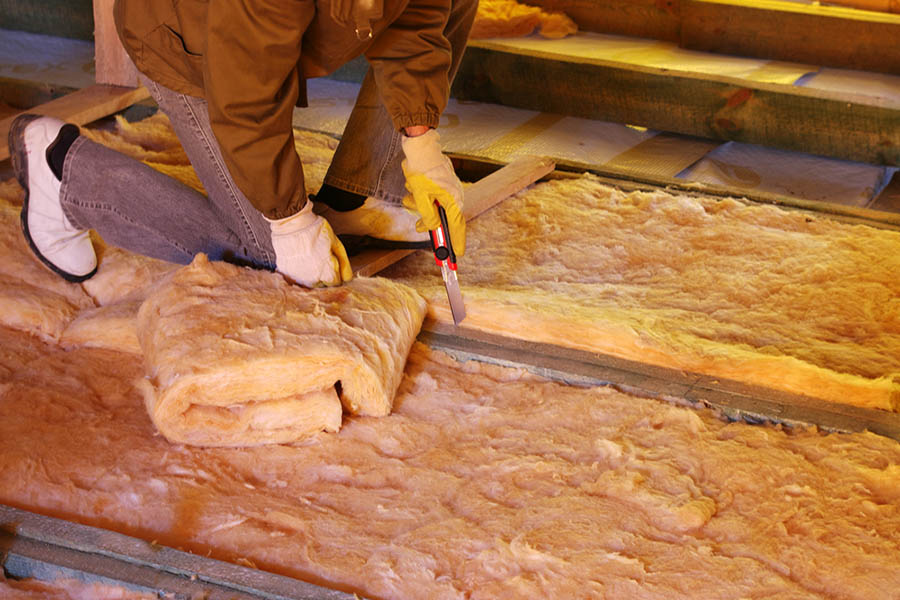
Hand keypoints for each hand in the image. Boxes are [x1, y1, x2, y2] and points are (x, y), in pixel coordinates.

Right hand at [266, 201, 352, 286]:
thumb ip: (344, 263)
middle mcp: (312, 279)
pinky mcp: (286, 273)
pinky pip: (295, 279)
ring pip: (309, 283)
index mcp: (327, 273)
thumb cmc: (316, 230)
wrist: (291, 222)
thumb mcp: (336, 244)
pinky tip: (299, 259)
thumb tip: (348, 278)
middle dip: (324, 274)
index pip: (336, 283)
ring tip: (308, 257)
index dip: (336, 272)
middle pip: (322, 284)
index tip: (331, 262)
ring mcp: (297, 278)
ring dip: (311, 275)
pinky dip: (298, 272)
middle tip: (319, 257)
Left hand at [400, 129, 465, 256]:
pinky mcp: (437, 184)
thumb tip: (432, 228)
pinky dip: (419, 195)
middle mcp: (453, 196)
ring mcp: (446, 190)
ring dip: (418, 204)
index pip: (457, 227)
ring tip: (412, 194)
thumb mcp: (422, 198)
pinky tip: (413, 185)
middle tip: (419, 225)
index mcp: (454, 200)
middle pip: (441, 219)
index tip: (457, 254)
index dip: (457, 242)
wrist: (420, 146)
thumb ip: (427, 216)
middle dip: (427, 220)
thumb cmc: (423, 170)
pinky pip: (428, 197)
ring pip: (431, 207)